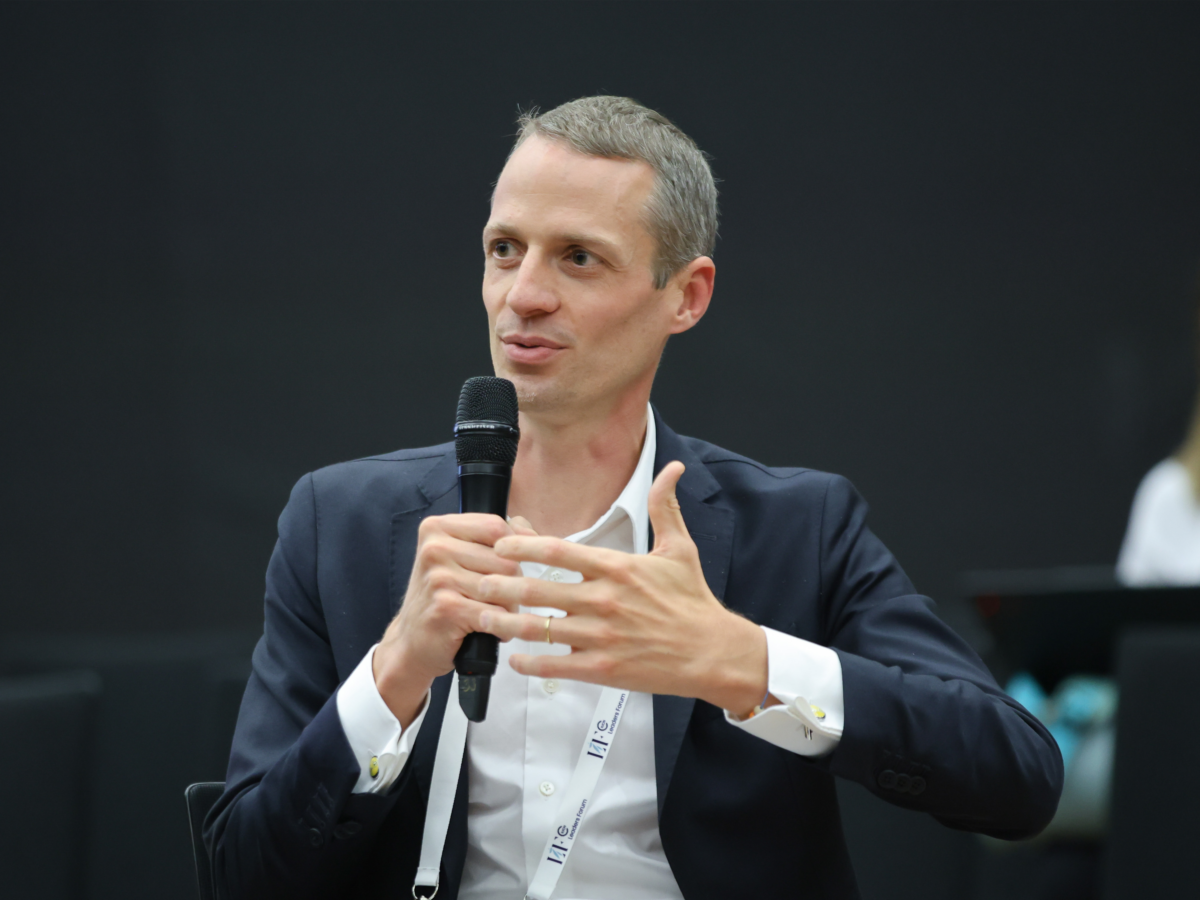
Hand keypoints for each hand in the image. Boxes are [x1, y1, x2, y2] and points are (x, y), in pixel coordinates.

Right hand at [373, 513, 536, 725]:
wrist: (413, 641)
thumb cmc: (442, 597)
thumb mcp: (460, 557)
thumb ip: (494, 537)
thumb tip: (531, 532)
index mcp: (437, 528)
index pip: (496, 526)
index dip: (515, 547)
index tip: (514, 564)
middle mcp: (435, 548)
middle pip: (505, 559)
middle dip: (512, 584)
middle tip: (497, 600)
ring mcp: (439, 578)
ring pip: (505, 586)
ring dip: (509, 608)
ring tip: (494, 614)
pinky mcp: (447, 607)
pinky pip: (497, 613)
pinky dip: (503, 627)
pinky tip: (491, 631)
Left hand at [476, 462, 768, 715]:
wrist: (713, 651)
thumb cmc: (693, 601)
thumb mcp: (680, 548)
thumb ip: (665, 507)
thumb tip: (672, 468)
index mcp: (617, 567)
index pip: (558, 550)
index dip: (522, 545)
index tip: (499, 543)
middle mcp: (605, 600)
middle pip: (538, 589)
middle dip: (500, 585)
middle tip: (475, 581)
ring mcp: (602, 636)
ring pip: (540, 629)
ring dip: (505, 624)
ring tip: (482, 619)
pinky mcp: (604, 668)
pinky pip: (556, 665)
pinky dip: (530, 664)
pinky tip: (514, 659)